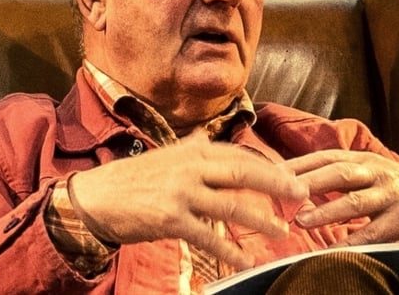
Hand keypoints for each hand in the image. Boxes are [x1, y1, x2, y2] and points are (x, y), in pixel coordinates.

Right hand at [68, 133, 307, 270]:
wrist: (96, 196)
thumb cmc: (133, 178)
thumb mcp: (166, 156)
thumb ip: (190, 149)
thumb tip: (210, 138)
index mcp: (192, 150)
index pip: (239, 156)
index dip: (269, 167)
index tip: (291, 175)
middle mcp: (190, 166)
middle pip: (244, 173)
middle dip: (277, 185)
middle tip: (302, 194)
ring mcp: (182, 192)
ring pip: (232, 205)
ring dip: (260, 221)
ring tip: (281, 232)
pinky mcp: (171, 218)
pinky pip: (208, 236)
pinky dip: (230, 250)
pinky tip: (245, 259)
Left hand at [284, 149, 398, 245]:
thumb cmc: (398, 186)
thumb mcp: (371, 171)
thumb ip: (339, 174)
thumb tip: (295, 181)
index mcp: (364, 158)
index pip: (325, 157)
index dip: (298, 163)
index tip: (271, 171)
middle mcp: (375, 172)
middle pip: (337, 173)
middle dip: (307, 181)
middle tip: (280, 191)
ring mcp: (390, 195)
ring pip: (353, 201)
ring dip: (325, 211)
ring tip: (301, 220)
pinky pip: (374, 232)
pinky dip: (354, 241)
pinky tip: (336, 249)